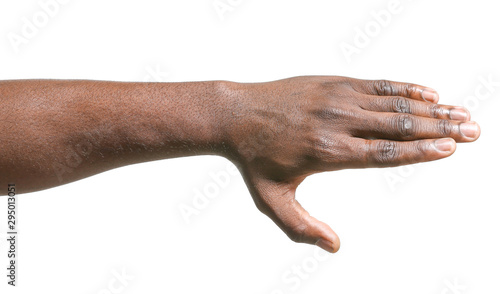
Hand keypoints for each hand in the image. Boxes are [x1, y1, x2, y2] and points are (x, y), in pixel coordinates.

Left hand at [221, 76, 479, 252]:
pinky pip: (377, 84)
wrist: (235, 115)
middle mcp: (338, 121)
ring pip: (394, 102)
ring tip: (461, 112)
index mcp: (329, 151)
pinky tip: (429, 92)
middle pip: (400, 125)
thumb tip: (334, 246)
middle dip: (441, 128)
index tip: (451, 149)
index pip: (385, 153)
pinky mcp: (333, 82)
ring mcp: (337, 98)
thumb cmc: (255, 160)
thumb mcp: (272, 201)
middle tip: (473, 130)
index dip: (421, 151)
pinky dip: (406, 88)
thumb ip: (302, 227)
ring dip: (432, 108)